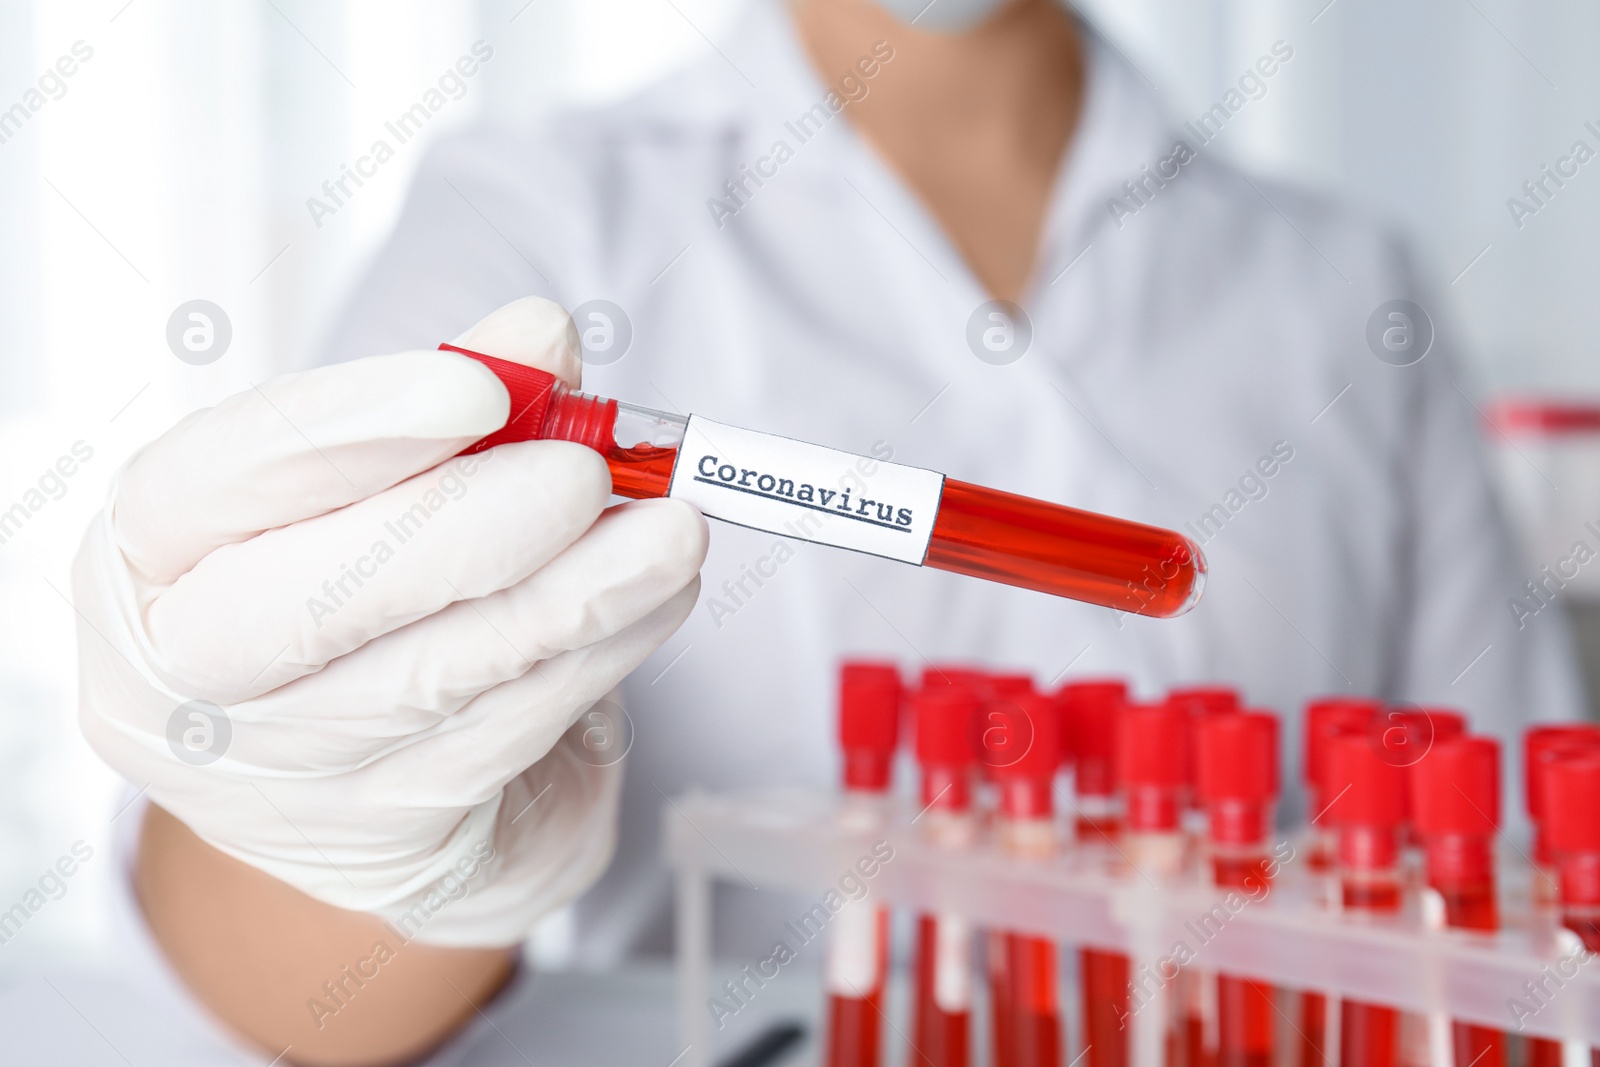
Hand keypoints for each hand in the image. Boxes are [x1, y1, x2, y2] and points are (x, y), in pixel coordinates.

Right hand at [75, 297, 706, 944]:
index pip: (216, 479)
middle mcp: (186, 681)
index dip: (353, 429)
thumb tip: (540, 345)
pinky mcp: (390, 835)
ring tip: (670, 529)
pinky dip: (598, 653)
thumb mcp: (371, 482)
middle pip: (315, 604)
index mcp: (148, 557)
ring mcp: (283, 776)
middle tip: (589, 469)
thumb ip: (449, 403)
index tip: (480, 387)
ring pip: (440, 676)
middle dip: (471, 528)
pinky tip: (653, 599)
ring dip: (579, 592)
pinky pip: (509, 731)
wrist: (351, 774)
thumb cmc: (350, 583)